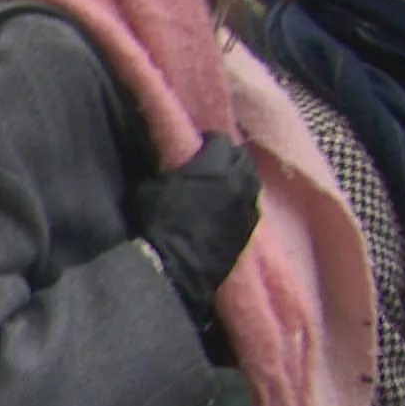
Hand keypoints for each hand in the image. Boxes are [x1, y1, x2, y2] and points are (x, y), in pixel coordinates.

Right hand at [132, 131, 260, 323]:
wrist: (173, 266)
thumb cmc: (157, 223)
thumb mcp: (152, 186)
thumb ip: (171, 169)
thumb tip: (173, 163)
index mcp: (213, 165)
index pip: (220, 139)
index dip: (207, 141)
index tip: (196, 146)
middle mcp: (237, 181)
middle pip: (243, 157)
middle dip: (229, 156)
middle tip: (213, 163)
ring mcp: (246, 207)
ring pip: (252, 181)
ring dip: (240, 178)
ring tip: (224, 186)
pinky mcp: (249, 230)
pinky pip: (252, 206)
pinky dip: (242, 201)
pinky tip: (228, 209)